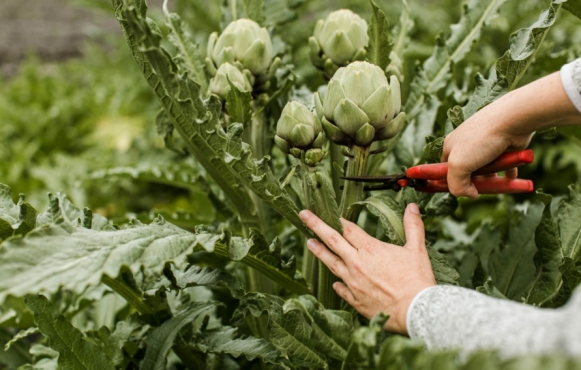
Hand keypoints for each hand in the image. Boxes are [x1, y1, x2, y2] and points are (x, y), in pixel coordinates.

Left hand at [299, 203, 435, 334]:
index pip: (350, 230)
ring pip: (332, 264)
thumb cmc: (416, 280)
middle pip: (332, 241)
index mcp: (370, 249)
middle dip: (316, 226)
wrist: (414, 310)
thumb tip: (412, 207)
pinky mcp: (356, 300)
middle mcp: (357, 264)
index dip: (342, 221)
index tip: (335, 216)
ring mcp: (353, 283)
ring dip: (320, 252)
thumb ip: (413, 226)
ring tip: (309, 243)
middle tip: (303, 215)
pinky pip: (342, 290)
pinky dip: (338, 285)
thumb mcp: (417, 249)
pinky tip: (335, 283)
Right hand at [442, 71, 580, 197]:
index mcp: (451, 146)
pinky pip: (504, 166)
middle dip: (474, 182)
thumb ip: (456, 185)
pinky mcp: (503, 147)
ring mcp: (485, 146)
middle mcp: (466, 145)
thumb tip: (470, 194)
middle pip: (467, 172)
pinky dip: (507, 174)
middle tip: (480, 190)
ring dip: (491, 178)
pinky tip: (510, 178)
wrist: (512, 121)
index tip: (461, 191)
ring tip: (498, 182)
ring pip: (487, 170)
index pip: (445, 170)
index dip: (451, 182)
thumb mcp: (458, 166)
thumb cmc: (481, 140)